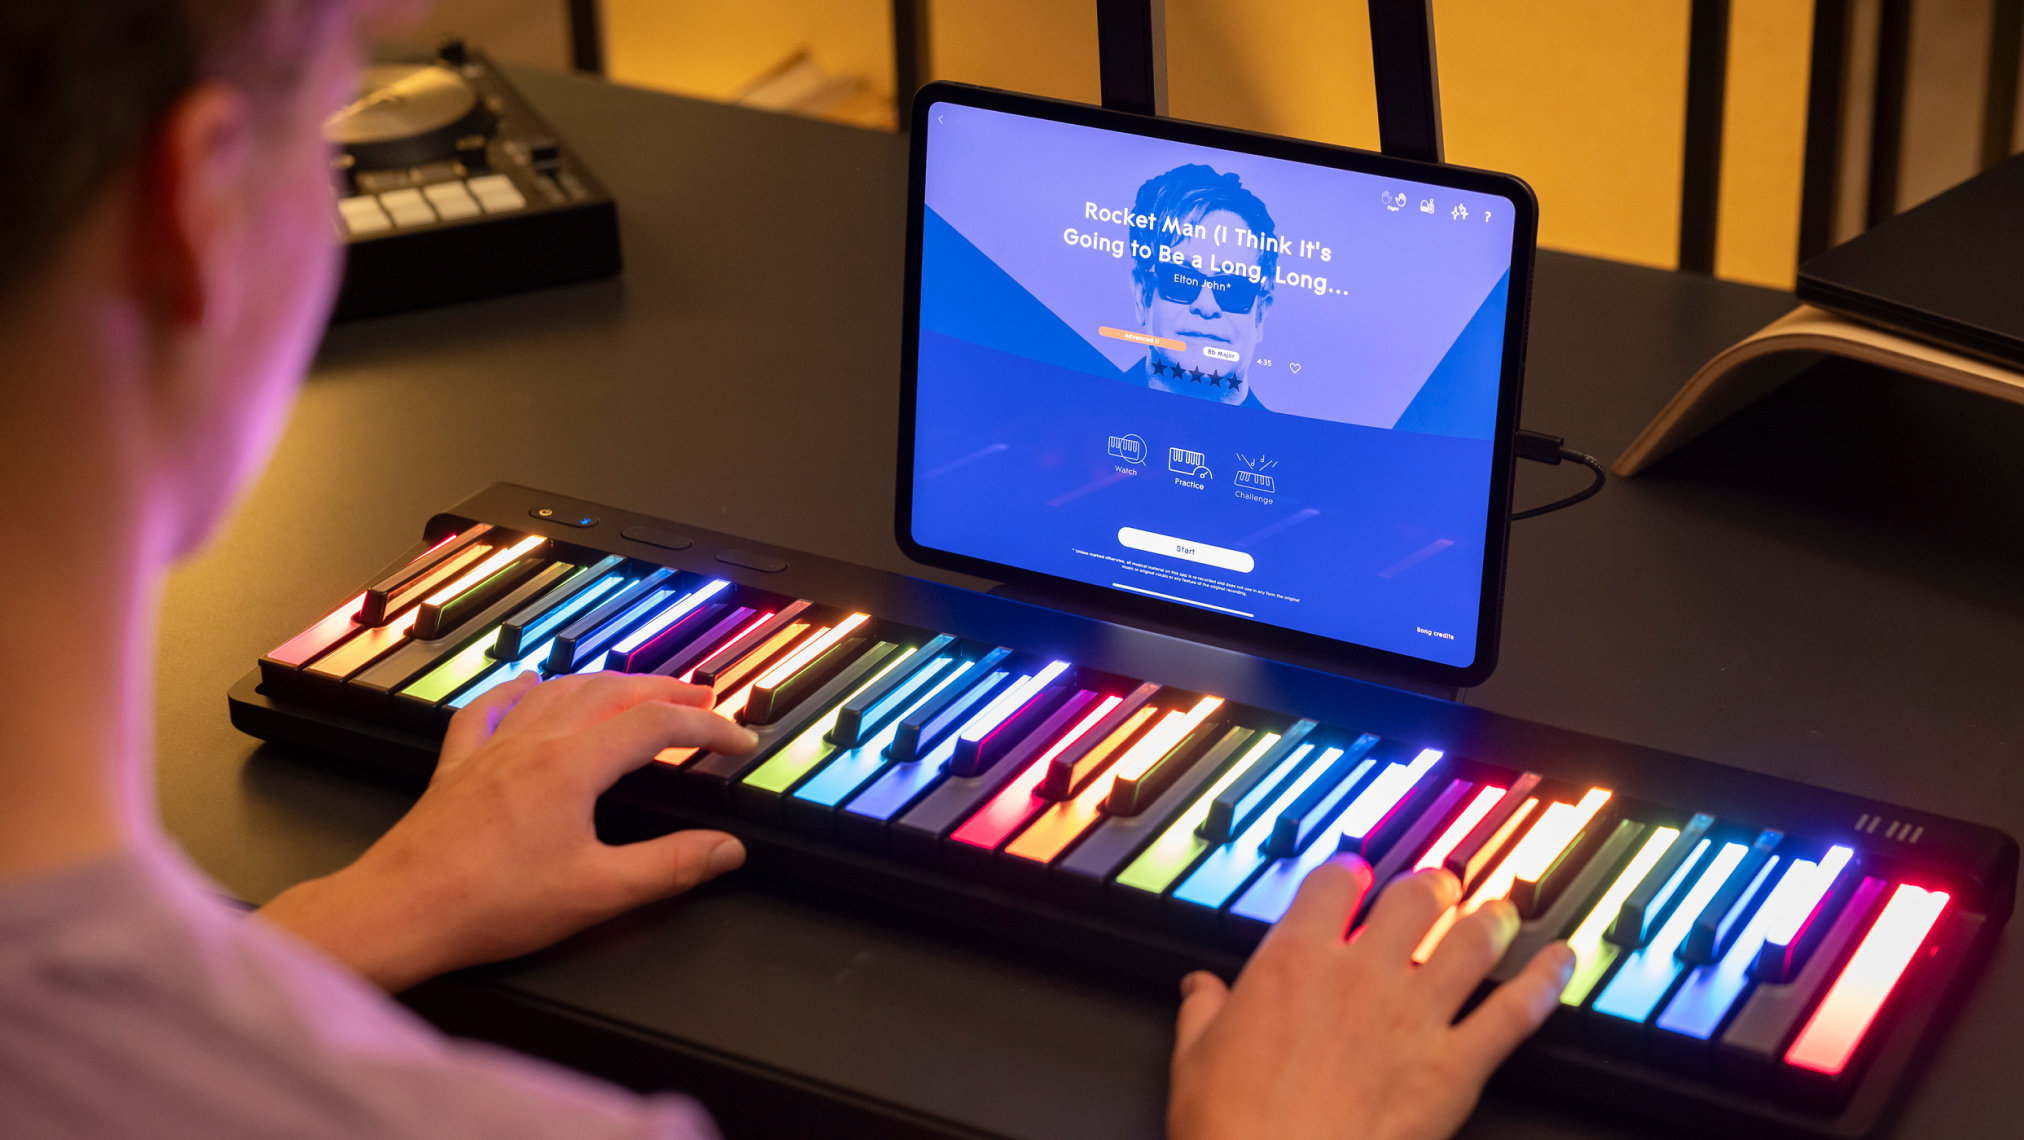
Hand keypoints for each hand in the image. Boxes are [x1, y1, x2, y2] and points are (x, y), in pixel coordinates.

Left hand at [258, 672, 758, 991]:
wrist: (400, 911)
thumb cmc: (490, 904)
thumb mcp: (597, 892)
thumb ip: (669, 867)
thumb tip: (726, 849)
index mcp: (572, 765)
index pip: (656, 725)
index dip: (706, 729)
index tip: (738, 742)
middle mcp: (533, 742)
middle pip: (611, 693)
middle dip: (663, 690)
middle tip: (701, 698)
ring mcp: (491, 749)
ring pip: (557, 692)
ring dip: (605, 683)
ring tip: (635, 687)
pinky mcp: (457, 767)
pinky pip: (490, 710)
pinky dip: (518, 692)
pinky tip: (525, 687)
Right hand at [1167, 857, 1575, 1139]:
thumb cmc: (1234, 1130)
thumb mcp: (1194, 1058)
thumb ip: (1202, 1011)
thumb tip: (1199, 989)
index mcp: (1294, 961)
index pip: (1335, 883)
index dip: (1350, 872)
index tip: (1355, 877)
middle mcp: (1363, 975)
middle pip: (1415, 898)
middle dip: (1433, 886)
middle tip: (1440, 887)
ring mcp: (1415, 1018)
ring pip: (1473, 941)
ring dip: (1492, 918)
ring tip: (1501, 909)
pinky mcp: (1456, 1069)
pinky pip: (1515, 1014)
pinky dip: (1545, 983)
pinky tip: (1558, 964)